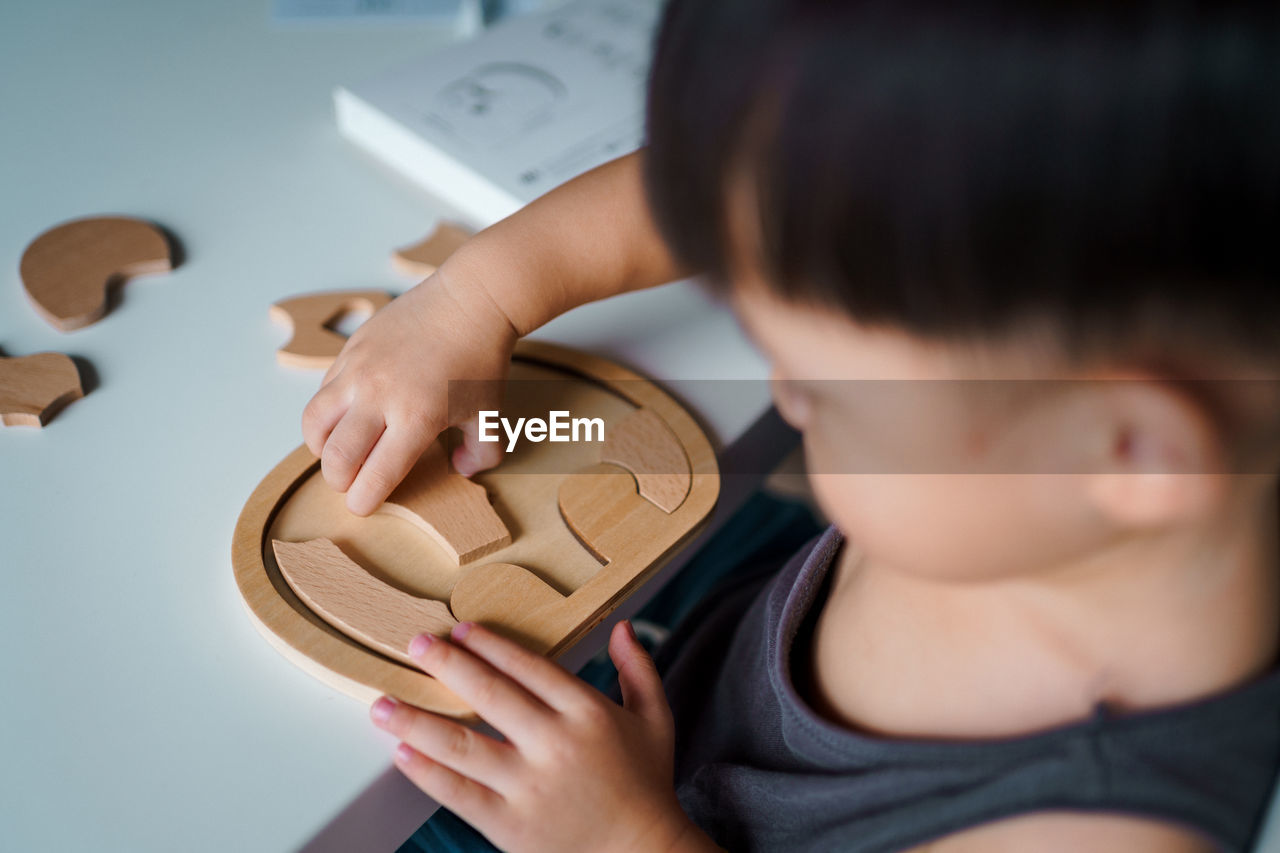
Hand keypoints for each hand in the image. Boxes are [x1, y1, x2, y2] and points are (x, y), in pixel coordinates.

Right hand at [301, 266, 516, 515]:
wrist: (471, 300)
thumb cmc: (482, 359)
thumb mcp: (492, 414)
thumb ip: (481, 453)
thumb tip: (460, 471)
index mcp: (416, 418)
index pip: (374, 476)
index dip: (364, 501)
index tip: (364, 506)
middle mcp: (380, 396)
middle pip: (336, 458)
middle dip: (340, 482)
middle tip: (352, 483)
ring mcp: (359, 371)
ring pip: (314, 424)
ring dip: (322, 448)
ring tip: (339, 451)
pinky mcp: (349, 350)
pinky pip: (322, 393)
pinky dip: (326, 414)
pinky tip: (346, 417)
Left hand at [370, 620, 718, 852]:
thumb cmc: (645, 786)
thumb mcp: (655, 719)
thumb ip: (639, 669)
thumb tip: (624, 626)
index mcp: (587, 712)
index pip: (529, 666)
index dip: (490, 644)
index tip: (461, 630)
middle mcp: (555, 744)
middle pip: (489, 693)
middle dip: (446, 665)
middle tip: (415, 644)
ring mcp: (529, 786)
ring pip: (461, 744)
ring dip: (416, 721)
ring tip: (382, 704)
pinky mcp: (510, 825)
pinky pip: (458, 794)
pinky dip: (426, 773)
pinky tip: (402, 753)